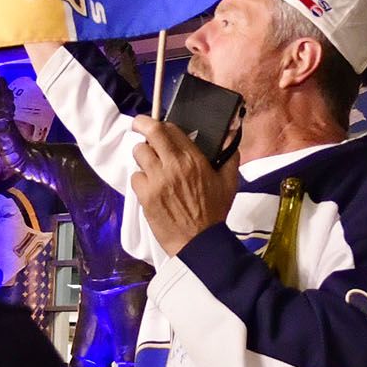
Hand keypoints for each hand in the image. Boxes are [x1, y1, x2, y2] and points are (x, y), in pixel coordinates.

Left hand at [130, 116, 235, 253]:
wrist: (200, 241)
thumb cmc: (214, 212)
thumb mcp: (229, 182)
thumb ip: (230, 156)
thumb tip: (231, 137)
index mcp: (194, 159)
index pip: (171, 129)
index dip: (162, 125)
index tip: (158, 126)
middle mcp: (174, 165)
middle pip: (151, 132)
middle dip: (142, 125)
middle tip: (139, 125)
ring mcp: (157, 180)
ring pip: (139, 152)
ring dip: (143, 156)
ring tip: (150, 165)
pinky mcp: (145, 195)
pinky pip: (135, 176)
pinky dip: (140, 180)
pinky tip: (150, 187)